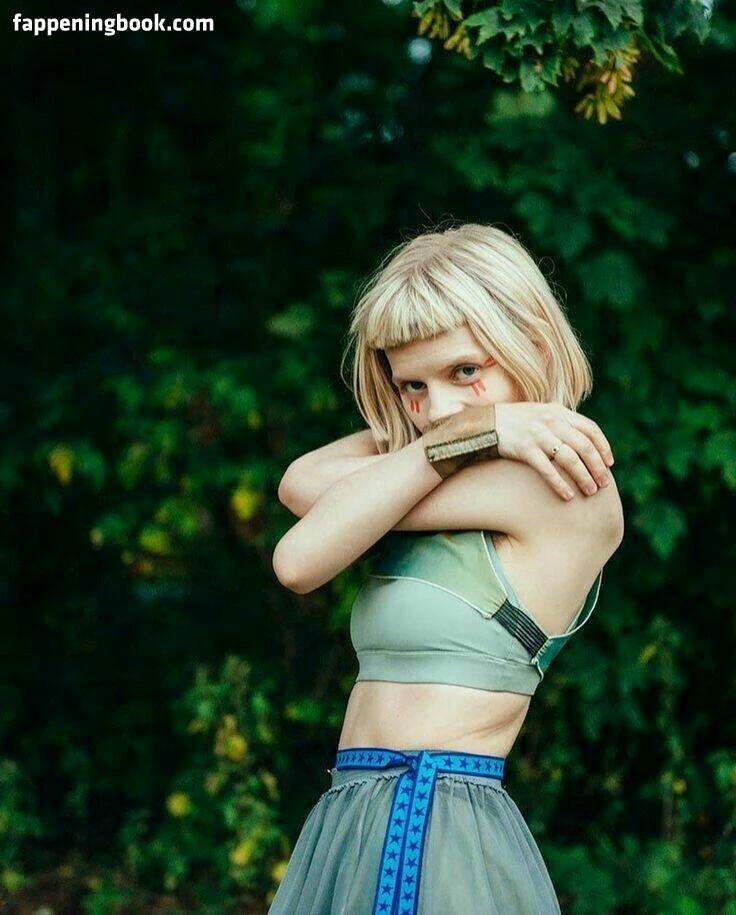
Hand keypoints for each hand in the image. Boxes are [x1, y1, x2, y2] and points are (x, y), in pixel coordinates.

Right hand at [495, 402, 613, 499]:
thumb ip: (563, 422)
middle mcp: (551, 421)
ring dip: (583, 477)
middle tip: (604, 484)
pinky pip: (547, 469)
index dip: (603, 447)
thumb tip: (586, 440)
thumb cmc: (518, 422)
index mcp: (559, 412)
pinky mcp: (524, 449)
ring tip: (590, 491)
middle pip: (584, 446)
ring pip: (570, 459)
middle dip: (597, 467)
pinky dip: (560, 484)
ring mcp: (538, 434)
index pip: (590, 429)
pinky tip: (568, 496)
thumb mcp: (543, 413)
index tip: (609, 463)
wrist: (487, 423)